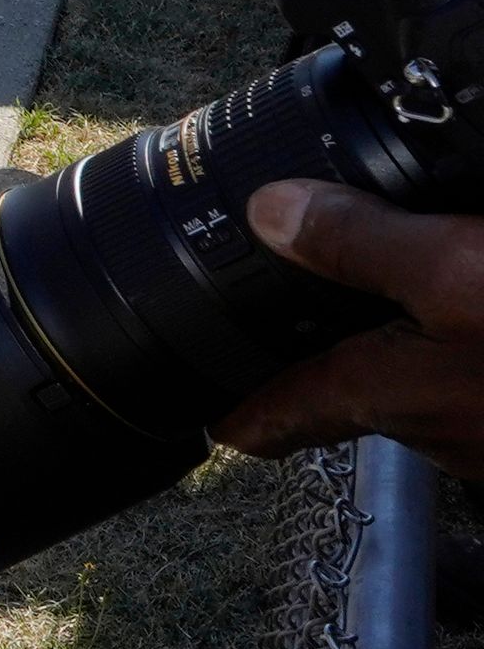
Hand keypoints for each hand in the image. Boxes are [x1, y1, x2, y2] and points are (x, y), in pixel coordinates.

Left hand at [215, 180, 483, 473]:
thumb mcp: (452, 266)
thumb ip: (358, 242)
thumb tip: (266, 213)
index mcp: (382, 394)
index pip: (276, 421)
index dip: (230, 413)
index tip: (193, 408)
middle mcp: (430, 431)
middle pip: (341, 396)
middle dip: (311, 356)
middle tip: (277, 311)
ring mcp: (483, 435)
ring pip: (410, 390)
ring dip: (387, 348)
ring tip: (366, 297)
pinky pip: (465, 380)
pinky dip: (447, 345)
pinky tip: (462, 305)